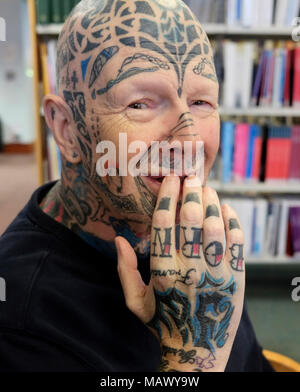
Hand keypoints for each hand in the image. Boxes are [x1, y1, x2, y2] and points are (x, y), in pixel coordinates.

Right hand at [115, 175, 244, 371]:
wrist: (197, 348)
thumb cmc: (162, 321)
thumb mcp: (136, 301)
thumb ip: (125, 270)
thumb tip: (118, 239)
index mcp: (163, 271)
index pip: (164, 222)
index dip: (168, 195)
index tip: (171, 179)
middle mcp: (189, 268)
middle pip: (191, 218)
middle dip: (191, 191)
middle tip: (191, 177)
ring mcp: (215, 272)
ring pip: (215, 225)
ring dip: (210, 200)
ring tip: (206, 188)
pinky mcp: (236, 277)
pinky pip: (236, 240)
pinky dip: (231, 219)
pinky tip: (224, 208)